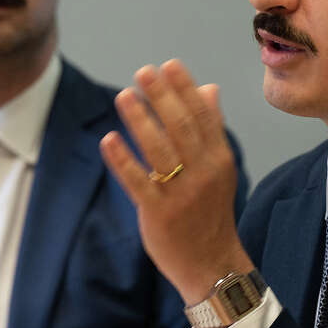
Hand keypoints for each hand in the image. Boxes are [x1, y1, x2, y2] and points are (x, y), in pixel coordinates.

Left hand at [100, 60, 252, 303]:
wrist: (211, 263)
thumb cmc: (209, 211)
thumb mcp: (219, 169)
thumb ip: (212, 128)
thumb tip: (209, 87)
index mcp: (219, 159)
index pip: (203, 116)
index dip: (185, 89)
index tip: (169, 64)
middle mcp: (204, 173)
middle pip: (181, 127)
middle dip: (162, 97)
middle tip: (143, 71)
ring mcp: (182, 194)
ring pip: (159, 150)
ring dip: (140, 120)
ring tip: (123, 95)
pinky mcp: (159, 213)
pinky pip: (138, 181)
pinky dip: (122, 159)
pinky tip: (108, 138)